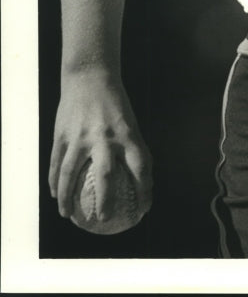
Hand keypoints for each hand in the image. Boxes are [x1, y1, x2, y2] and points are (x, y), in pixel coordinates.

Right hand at [49, 70, 151, 226]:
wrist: (90, 76)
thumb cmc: (114, 103)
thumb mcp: (129, 122)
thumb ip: (130, 147)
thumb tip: (138, 178)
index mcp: (127, 133)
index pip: (141, 167)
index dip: (145, 190)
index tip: (144, 208)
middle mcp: (105, 137)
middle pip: (106, 176)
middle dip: (105, 202)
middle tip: (104, 220)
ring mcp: (81, 136)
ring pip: (70, 175)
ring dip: (67, 198)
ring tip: (67, 215)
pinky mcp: (63, 135)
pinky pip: (56, 164)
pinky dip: (54, 181)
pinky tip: (54, 194)